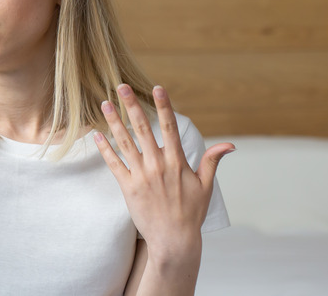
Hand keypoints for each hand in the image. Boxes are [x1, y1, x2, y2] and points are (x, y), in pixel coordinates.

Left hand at [94, 84, 233, 259]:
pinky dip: (105, 149)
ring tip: (105, 103)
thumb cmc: (191, 214)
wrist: (174, 241)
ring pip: (125, 142)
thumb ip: (213, 161)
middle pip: (142, 128)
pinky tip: (97, 135)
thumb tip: (230, 144)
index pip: (170, 127)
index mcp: (177, 162)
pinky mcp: (128, 188)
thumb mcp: (206, 186)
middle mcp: (158, 165)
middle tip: (122, 86)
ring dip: (114, 121)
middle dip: (132, 105)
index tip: (157, 88)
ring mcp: (141, 176)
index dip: (164, 106)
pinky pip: (114, 164)